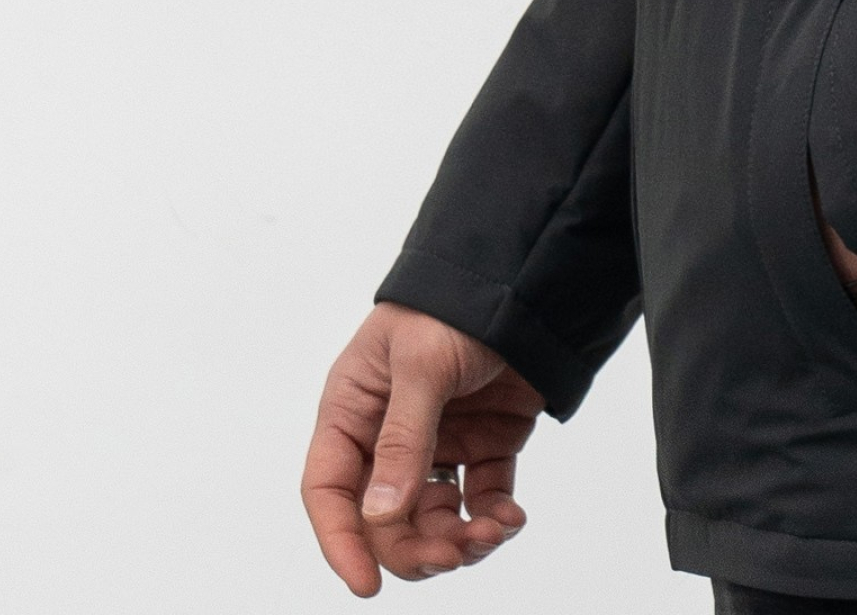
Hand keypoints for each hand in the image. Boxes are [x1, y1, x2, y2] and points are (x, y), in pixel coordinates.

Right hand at [302, 302, 541, 593]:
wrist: (528, 273)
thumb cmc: (456, 303)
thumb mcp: (422, 365)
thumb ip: (403, 440)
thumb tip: (381, 515)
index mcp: (354, 408)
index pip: (329, 488)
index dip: (341, 540)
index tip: (366, 585)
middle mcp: (389, 432)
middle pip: (384, 519)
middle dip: (415, 547)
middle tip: (453, 554)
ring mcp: (439, 440)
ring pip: (433, 519)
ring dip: (458, 541)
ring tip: (492, 533)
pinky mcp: (485, 442)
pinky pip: (480, 499)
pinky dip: (493, 518)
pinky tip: (509, 517)